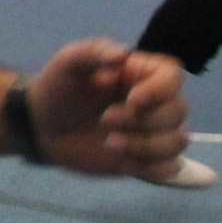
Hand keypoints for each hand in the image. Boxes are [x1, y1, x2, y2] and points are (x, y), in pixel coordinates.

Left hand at [25, 39, 190, 179]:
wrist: (43, 127)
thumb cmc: (58, 87)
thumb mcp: (69, 62)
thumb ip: (94, 52)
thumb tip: (124, 53)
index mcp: (140, 73)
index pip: (173, 75)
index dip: (160, 91)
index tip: (132, 101)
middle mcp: (153, 102)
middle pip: (178, 111)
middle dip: (142, 122)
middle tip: (104, 121)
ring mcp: (152, 132)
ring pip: (178, 141)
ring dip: (146, 147)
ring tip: (111, 145)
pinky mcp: (145, 160)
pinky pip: (170, 169)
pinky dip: (152, 170)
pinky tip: (124, 164)